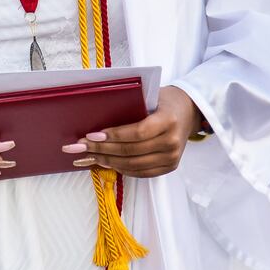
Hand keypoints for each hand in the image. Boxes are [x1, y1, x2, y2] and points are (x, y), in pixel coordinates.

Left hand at [62, 85, 201, 177]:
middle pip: (132, 151)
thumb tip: (97, 120)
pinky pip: (142, 172)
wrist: (189, 111)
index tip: (91, 135)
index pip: (137, 132)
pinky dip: (122, 168)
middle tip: (80, 146)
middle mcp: (172, 142)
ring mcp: (172, 157)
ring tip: (90, 155)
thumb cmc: (163, 100)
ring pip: (134, 165)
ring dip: (108, 161)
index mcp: (168, 121)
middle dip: (102, 150)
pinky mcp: (170, 167)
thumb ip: (129, 107)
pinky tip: (107, 162)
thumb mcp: (149, 97)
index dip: (113, 136)